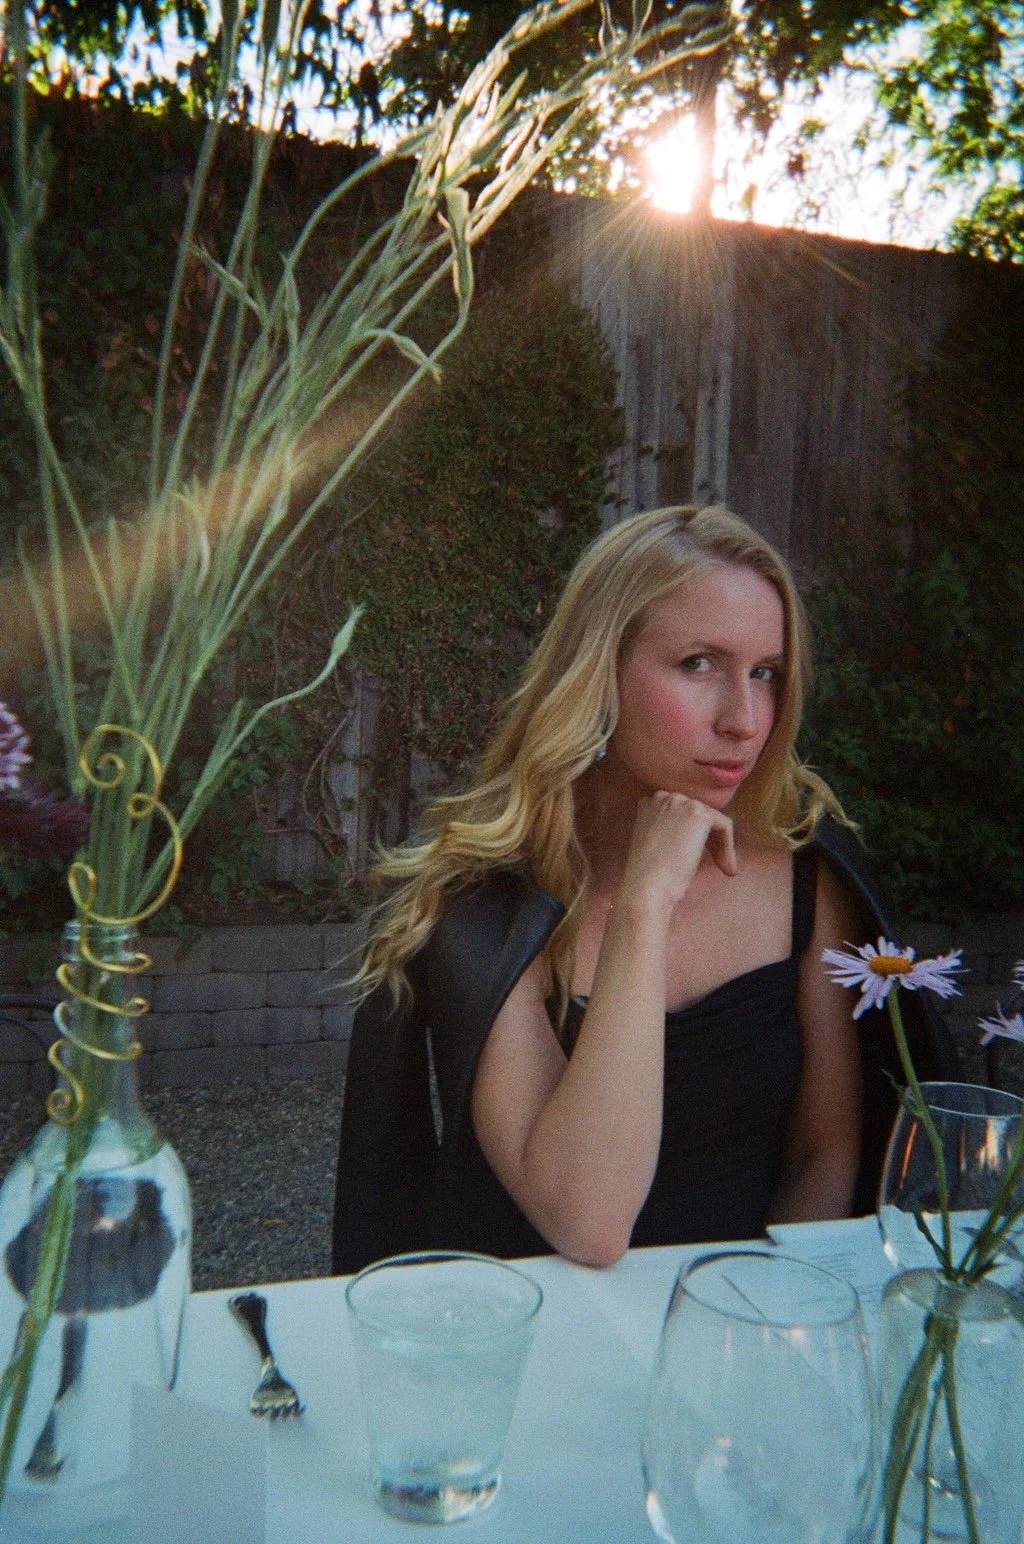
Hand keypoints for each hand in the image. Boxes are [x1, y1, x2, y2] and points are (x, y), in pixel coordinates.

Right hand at [618, 791, 735, 915]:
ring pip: (713, 820)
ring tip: (723, 869)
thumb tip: (695, 835)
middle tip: (716, 864)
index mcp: (649, 803)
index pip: (681, 813)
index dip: (693, 836)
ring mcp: (681, 803)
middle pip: (699, 814)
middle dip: (709, 839)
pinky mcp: (699, 814)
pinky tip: (726, 868)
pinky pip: (725, 826)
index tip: (698, 857)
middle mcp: (664, 797)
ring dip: (721, 845)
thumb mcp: (654, 844)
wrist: (645, 887)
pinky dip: (728, 847)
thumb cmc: (648, 876)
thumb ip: (669, 831)